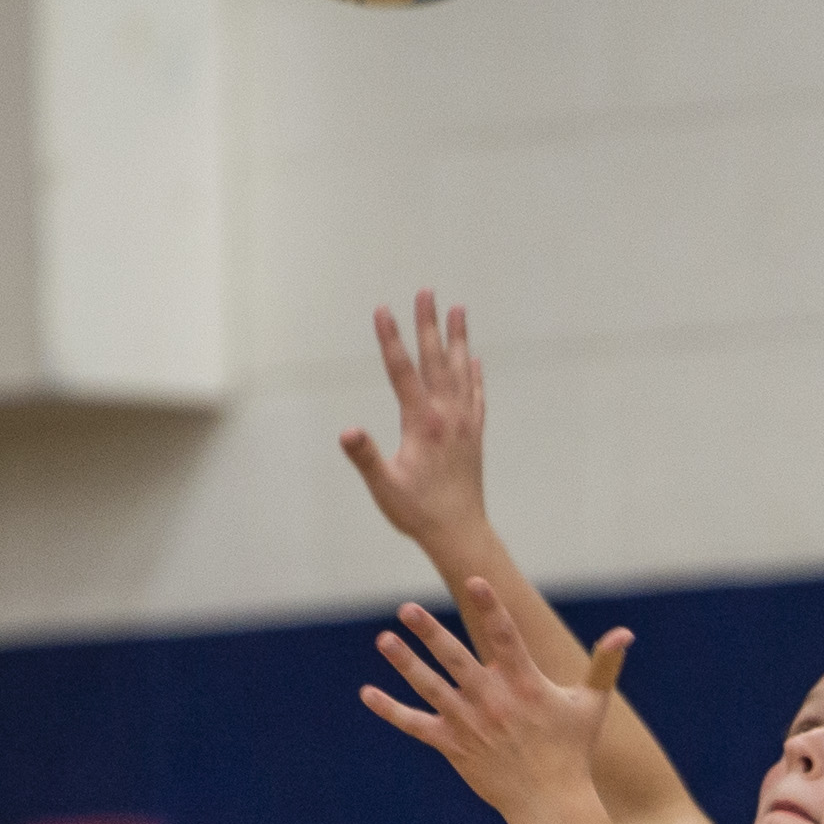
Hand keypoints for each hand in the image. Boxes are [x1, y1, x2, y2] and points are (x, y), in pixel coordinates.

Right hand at [339, 291, 485, 550]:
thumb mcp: (384, 487)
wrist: (460, 532)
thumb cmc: (417, 512)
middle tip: (426, 291)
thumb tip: (347, 431)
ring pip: (461, 370)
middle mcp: (448, 416)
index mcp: (423, 423)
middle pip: (436, 360)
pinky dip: (474, 373)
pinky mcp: (474, 435)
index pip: (402, 372)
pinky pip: (476, 394)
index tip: (382, 310)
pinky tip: (475, 359)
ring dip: (457, 338)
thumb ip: (366, 457)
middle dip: (428, 324)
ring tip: (458, 308)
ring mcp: (464, 423)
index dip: (391, 339)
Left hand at [362, 581, 631, 820]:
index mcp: (524, 684)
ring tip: (384, 640)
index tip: (474, 581)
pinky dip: (390, 710)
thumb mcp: (591, 705)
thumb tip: (626, 633)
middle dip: (430, 632)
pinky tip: (367, 693)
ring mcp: (469, 723)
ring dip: (405, 663)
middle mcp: (492, 700)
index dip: (490, 607)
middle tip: (407, 608)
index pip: (505, 636)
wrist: (551, 804)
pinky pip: (415, 725)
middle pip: (456, 658)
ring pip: (430, 687)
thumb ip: (604, 665)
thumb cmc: (573, 751)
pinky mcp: (452, 745)